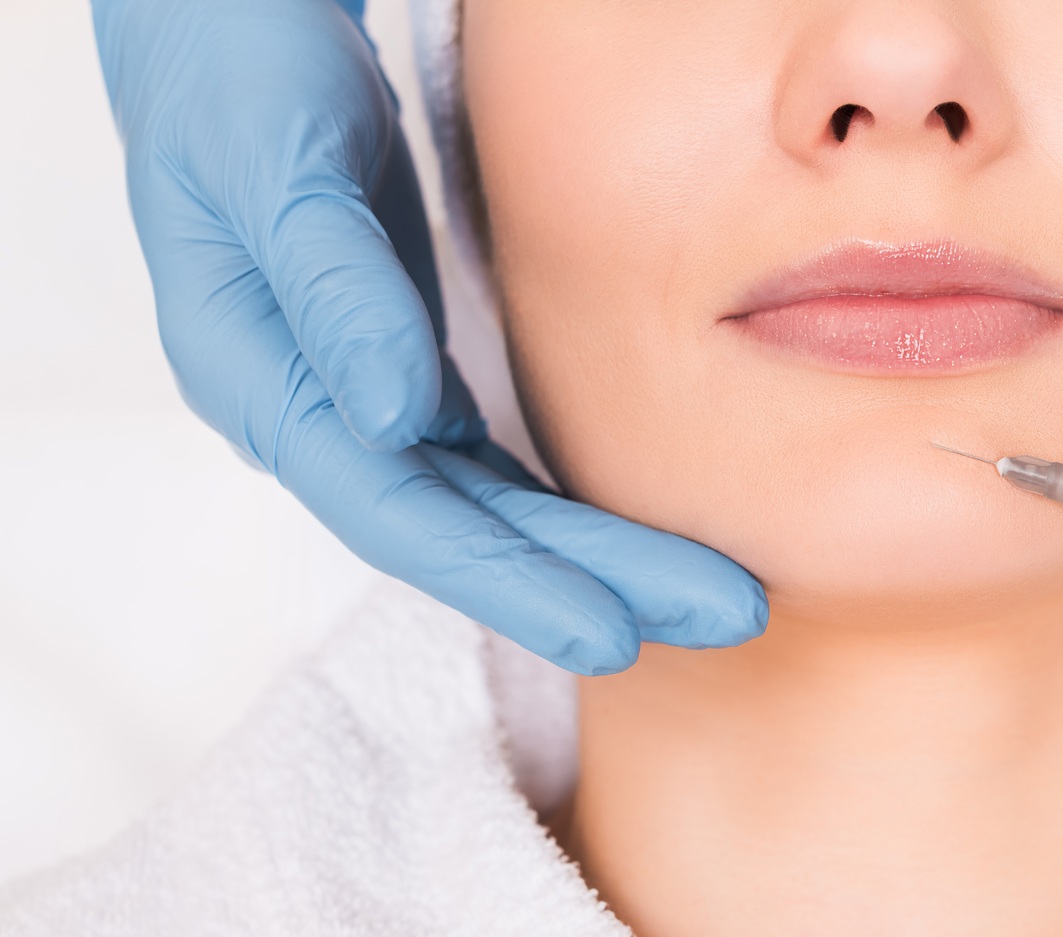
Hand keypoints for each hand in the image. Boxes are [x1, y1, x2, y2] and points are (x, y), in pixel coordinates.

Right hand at [92, 0, 764, 670]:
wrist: (213, 34)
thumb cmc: (231, 77)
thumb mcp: (274, 161)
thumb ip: (334, 286)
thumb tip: (392, 415)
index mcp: (260, 383)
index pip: (398, 515)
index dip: (506, 580)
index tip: (612, 630)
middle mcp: (310, 416)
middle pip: (463, 531)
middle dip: (591, 585)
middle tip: (727, 615)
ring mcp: (358, 404)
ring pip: (489, 507)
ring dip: (597, 556)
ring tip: (712, 592)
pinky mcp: (402, 378)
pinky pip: (492, 468)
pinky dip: (564, 508)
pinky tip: (638, 538)